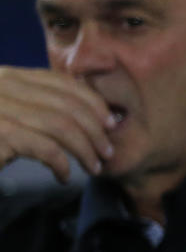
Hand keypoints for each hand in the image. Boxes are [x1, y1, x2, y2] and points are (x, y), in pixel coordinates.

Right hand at [0, 67, 115, 182]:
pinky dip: (62, 163)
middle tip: (107, 151)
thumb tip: (82, 116)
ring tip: (93, 166)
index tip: (109, 123)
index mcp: (6, 76)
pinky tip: (64, 175)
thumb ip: (32, 105)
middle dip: (95, 130)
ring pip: (61, 125)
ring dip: (85, 149)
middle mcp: (1, 86)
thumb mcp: (6, 112)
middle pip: (66, 104)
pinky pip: (44, 147)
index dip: (92, 102)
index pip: (60, 82)